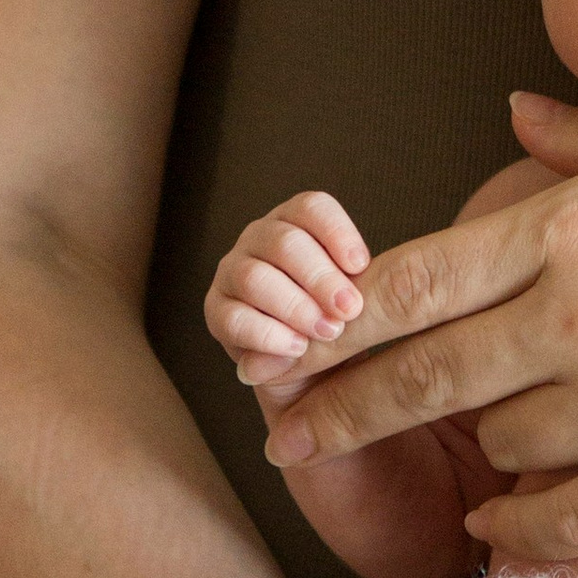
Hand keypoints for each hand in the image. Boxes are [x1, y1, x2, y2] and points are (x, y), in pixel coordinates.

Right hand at [204, 189, 368, 386]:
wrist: (311, 369)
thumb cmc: (337, 318)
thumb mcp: (355, 294)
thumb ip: (360, 283)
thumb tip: (360, 293)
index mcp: (295, 221)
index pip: (311, 207)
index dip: (336, 233)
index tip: (361, 266)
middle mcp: (259, 238)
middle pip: (284, 241)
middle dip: (320, 277)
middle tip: (349, 309)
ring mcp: (232, 272)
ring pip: (254, 277)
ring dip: (295, 306)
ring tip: (327, 331)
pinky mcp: (215, 312)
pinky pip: (234, 319)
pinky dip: (268, 335)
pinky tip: (297, 349)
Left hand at [259, 115, 577, 560]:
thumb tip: (509, 111)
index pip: (411, 281)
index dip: (331, 324)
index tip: (280, 350)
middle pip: (417, 376)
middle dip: (341, 407)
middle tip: (290, 435)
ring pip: (502, 448)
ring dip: (492, 452)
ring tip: (503, 451)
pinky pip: (556, 527)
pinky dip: (520, 531)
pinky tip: (509, 527)